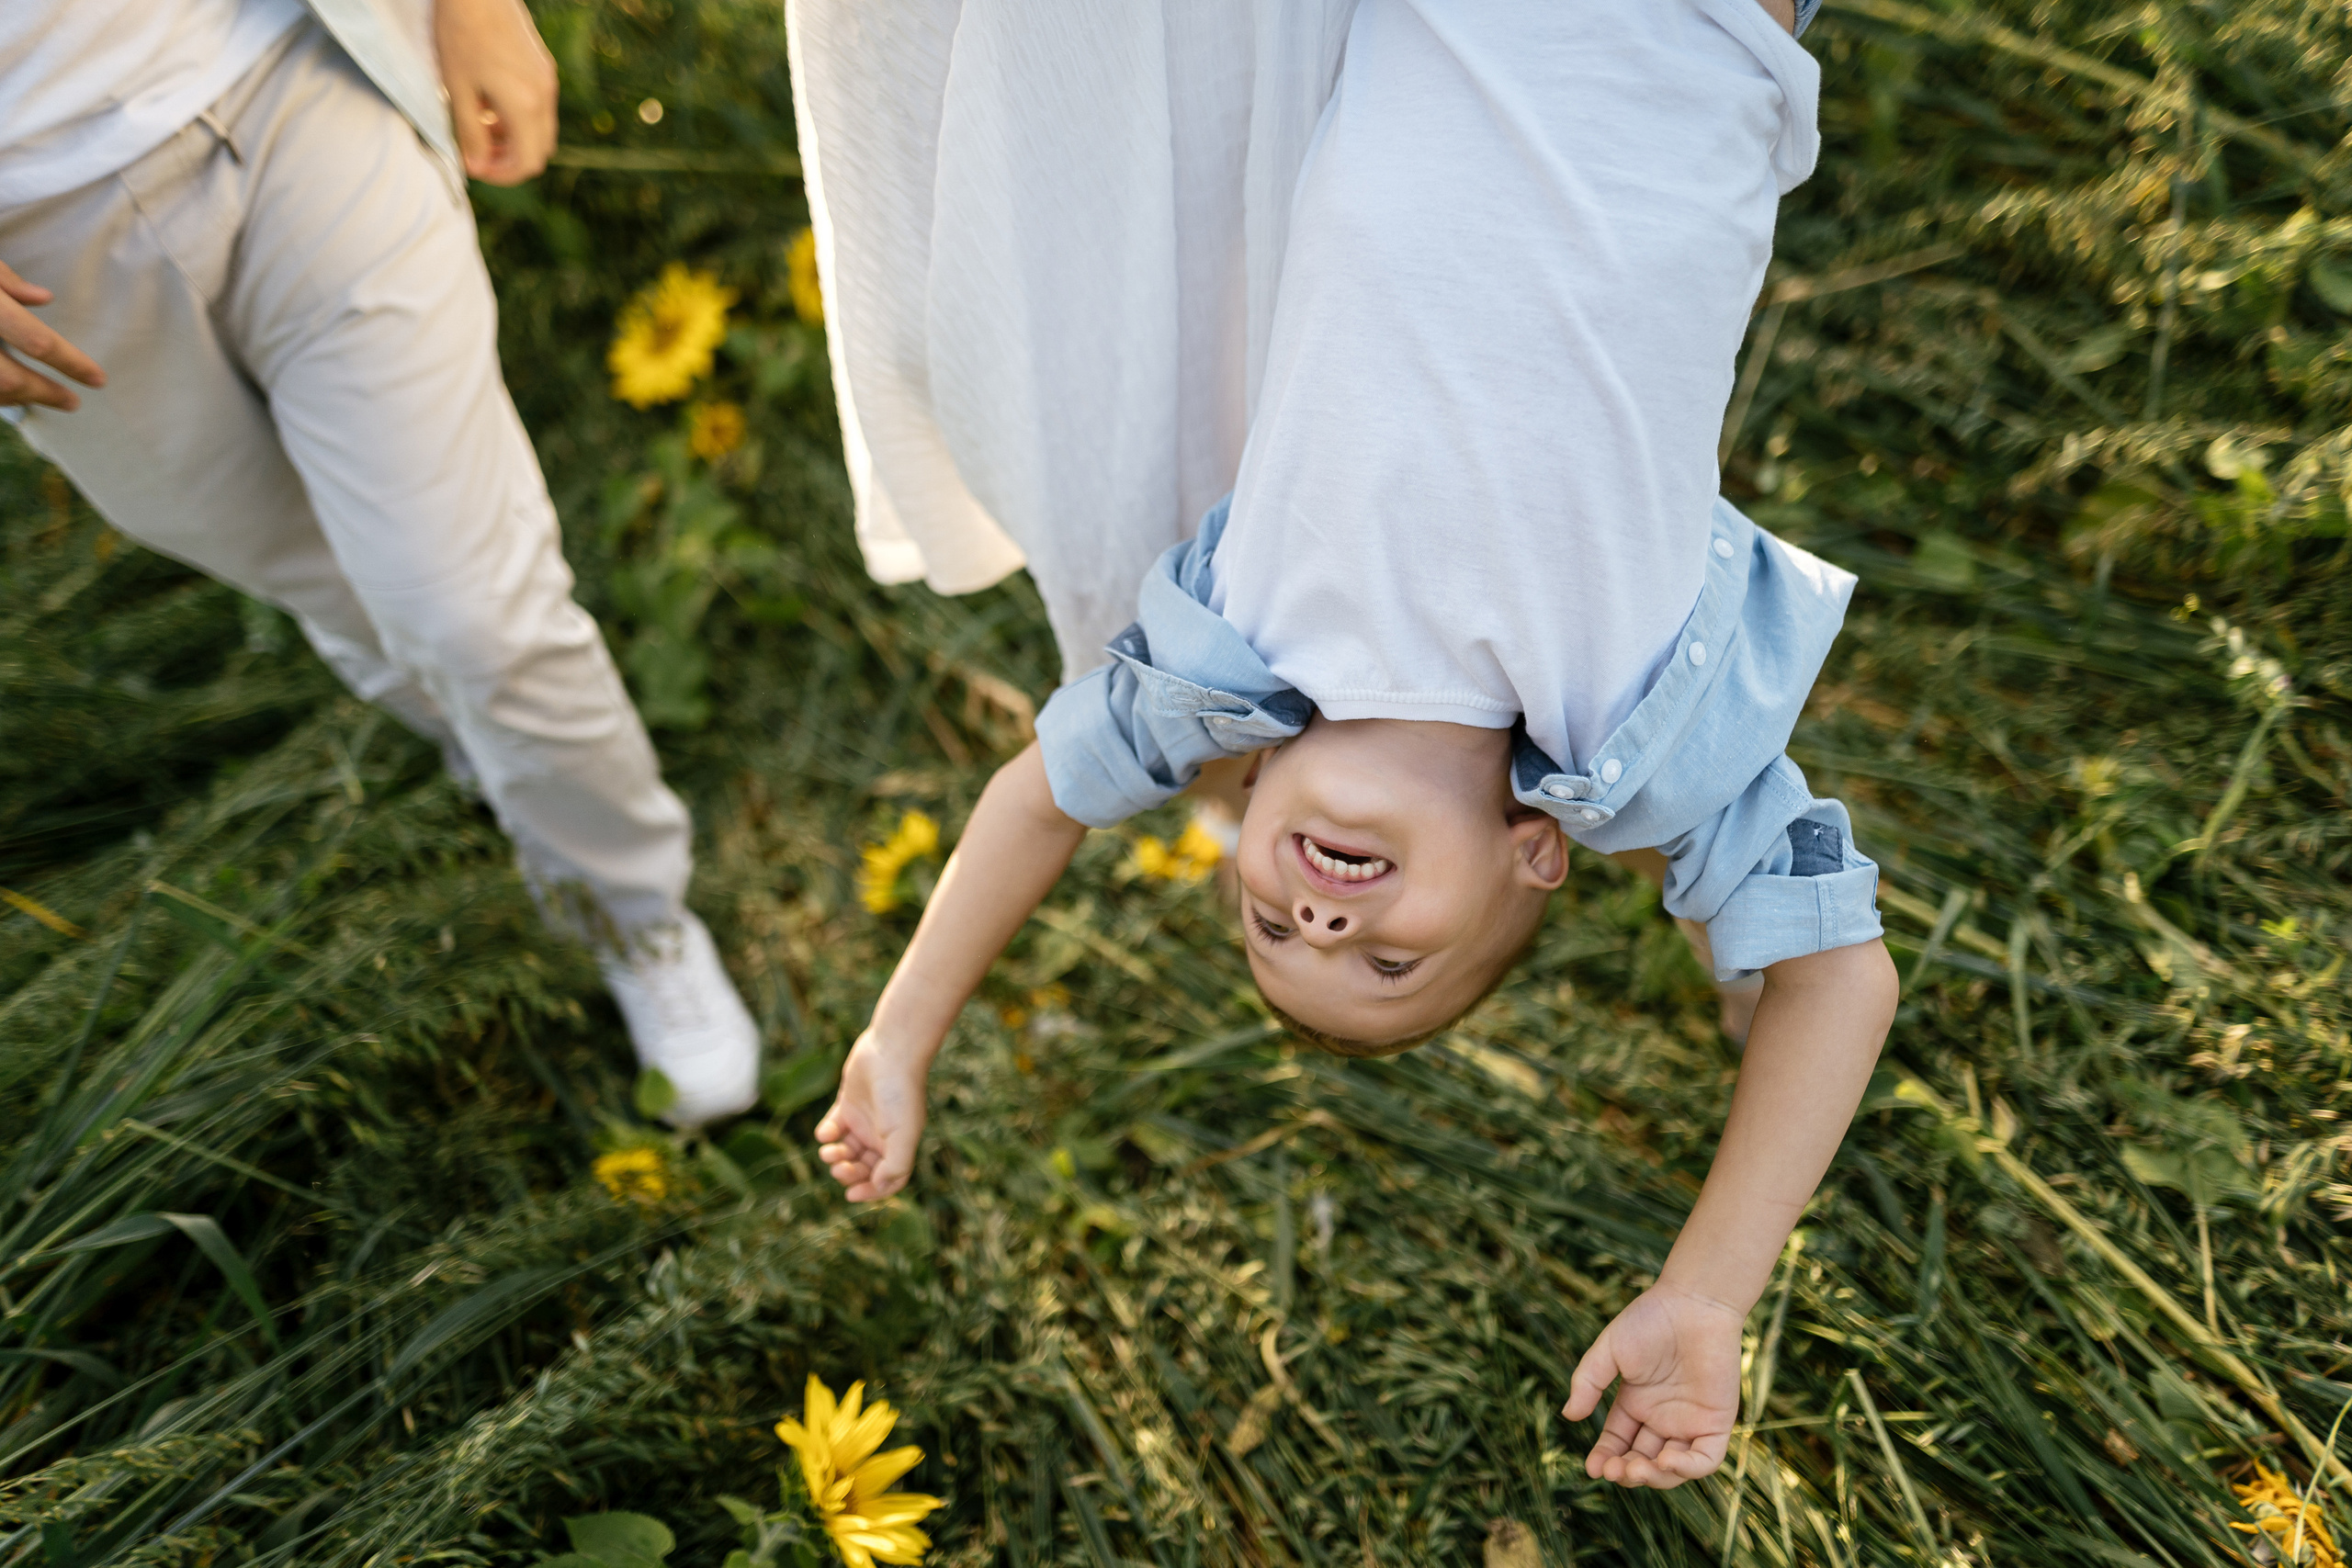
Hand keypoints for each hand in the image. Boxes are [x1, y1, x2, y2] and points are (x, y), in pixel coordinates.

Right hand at [0, 262, 103, 410]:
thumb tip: (44, 298)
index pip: (35, 341)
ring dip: (17, 397)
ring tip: (42, 396)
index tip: (98, 379)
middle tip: (73, 402)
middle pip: (9, 378)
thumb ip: (5, 279)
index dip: (70, 363)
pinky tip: (11, 393)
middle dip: (43, 393)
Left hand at [433, 0, 557, 184]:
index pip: (526, 163)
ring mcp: (548, 82)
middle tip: (478, 153)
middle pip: (538, 152)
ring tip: (480, 126)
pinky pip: (540, 109)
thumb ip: (469, 133)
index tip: (476, 168)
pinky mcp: (544, 69)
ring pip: (541, 132)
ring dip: (514, 140)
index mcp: (524, 106)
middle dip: (509, 160)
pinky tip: (491, 102)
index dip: (502, 175)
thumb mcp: (458, 89)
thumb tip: (476, 166)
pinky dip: (519, 120)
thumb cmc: (460, 35)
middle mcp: (544, 97)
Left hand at [814, 1030, 930, 1201]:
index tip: (851, 1195)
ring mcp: (864, 1121)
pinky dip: (826, 1134)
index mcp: (898, 1146)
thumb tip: (880, 1185)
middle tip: (838, 1168)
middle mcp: (881, 1137)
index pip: (887, 1181)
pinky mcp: (848, 1105)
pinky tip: (827, 1131)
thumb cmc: (900, 1093)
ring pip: (846, 1151)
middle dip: (848, 1174)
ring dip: (835, 1157)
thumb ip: (896, 1164)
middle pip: (863, 1169)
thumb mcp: (904, 1133)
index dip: (870, 1191)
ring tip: (829, 1151)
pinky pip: (833, 1128)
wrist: (891, 1052)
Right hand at [1562, 1286, 1746, 1487]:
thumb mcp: (1609, 1351)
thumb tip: (1569, 1415)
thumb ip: (1588, 1381)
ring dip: (1653, 1477)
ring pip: (1673, 1469)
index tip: (1592, 1468)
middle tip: (1613, 1470)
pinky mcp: (1717, 1422)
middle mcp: (1663, 1417)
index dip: (1605, 1458)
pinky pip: (1705, 1459)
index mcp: (1636, 1403)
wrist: (1693, 1303)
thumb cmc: (1650, 1320)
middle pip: (1642, 1461)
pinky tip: (1664, 1460)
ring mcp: (1690, 1422)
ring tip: (1635, 1468)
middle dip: (1626, 1472)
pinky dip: (1686, 1468)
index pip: (1618, 1442)